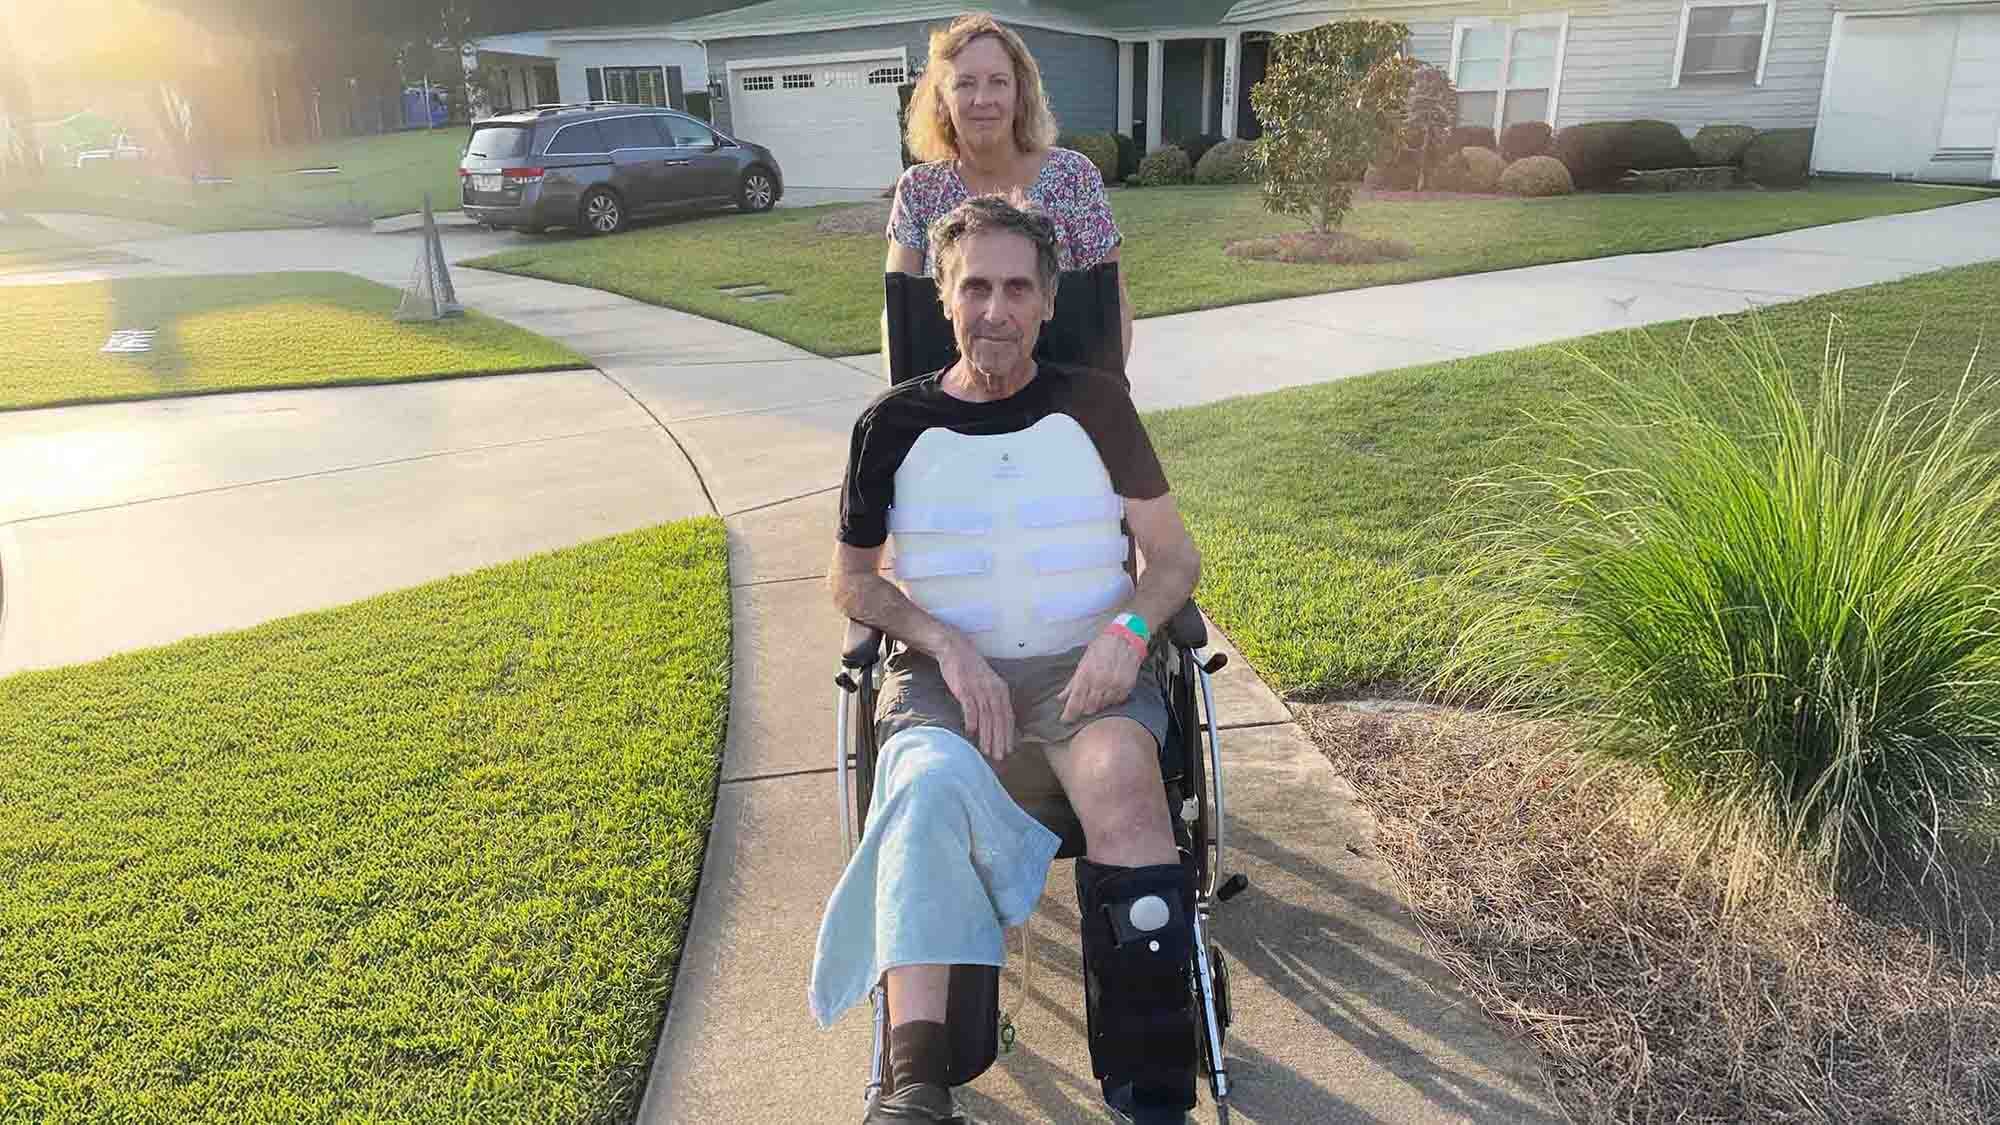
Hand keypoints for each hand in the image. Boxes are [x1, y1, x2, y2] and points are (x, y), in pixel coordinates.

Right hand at [937, 634, 1014, 760]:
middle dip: (1000, 740)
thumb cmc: (971, 669)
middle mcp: (993, 691)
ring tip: (986, 751)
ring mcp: (979, 690)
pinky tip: (971, 733)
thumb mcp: (988, 683)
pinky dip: (971, 721)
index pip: (1008, 716)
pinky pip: (970, 708)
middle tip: (999, 757)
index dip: (1008, 734)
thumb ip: (993, 700)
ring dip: (987, 736)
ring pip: (986, 717)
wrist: (956, 649)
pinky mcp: (965, 689)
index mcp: (1001, 690)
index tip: (1009, 750)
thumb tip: (996, 720)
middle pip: (999, 720)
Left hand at [1058, 628, 1144, 724]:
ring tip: (1098, 694)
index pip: (1075, 702)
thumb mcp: (1083, 662)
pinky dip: (1111, 700)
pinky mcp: (1126, 686)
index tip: (1065, 720)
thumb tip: (1061, 698)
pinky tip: (1109, 691)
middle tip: (1083, 706)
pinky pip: (1116, 702)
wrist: (1125, 639)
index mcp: (1085, 675)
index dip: (1069, 714)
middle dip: (1084, 709)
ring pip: (1103, 706)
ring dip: (1098, 704)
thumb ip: (1072, 682)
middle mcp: (1100, 682)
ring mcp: (1114, 685)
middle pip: (1089, 708)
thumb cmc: (1101, 648)